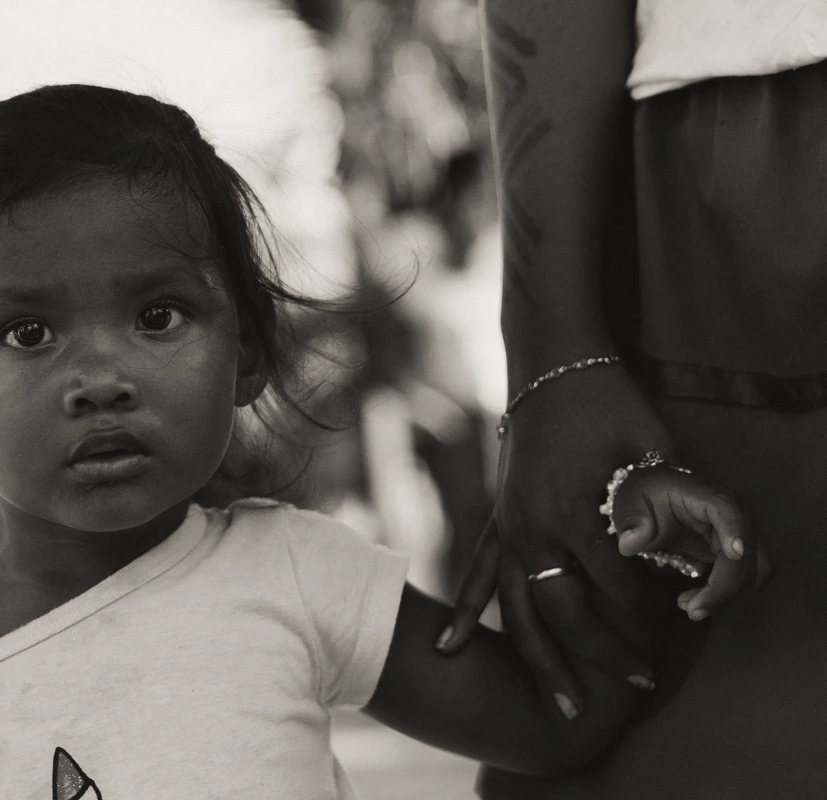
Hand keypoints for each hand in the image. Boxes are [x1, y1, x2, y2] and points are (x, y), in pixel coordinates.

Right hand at [436, 364, 673, 718]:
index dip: (649, 609)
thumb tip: (682, 560)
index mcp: (574, 513)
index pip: (617, 587)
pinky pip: (479, 575)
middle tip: (644, 683)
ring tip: (565, 709)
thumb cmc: (609, 404)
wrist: (552, 364)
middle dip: (608, 653)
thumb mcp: (650, 453)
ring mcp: (510, 528)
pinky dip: (463, 612)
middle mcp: (533, 529)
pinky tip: (445, 649)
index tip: (673, 617)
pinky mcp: (499, 521)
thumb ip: (661, 509)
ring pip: (519, 611)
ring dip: (542, 661)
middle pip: (566, 613)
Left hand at [612, 466, 772, 620]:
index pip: (726, 509)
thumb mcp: (630, 505)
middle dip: (724, 585)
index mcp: (703, 495)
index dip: (734, 530)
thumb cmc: (645, 498)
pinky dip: (728, 594)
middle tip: (692, 610)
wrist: (656, 498)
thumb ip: (631, 524)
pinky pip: (747, 578)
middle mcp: (732, 511)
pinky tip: (697, 600)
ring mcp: (742, 531)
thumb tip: (631, 542)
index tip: (735, 553)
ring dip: (728, 594)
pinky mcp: (741, 551)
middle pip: (746, 551)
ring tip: (691, 608)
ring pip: (754, 570)